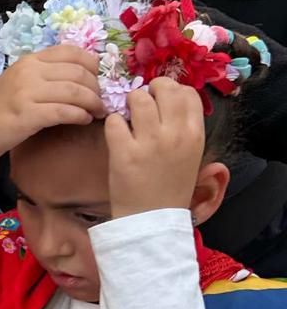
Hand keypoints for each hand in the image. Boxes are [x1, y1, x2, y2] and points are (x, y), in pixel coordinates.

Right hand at [0, 46, 104, 170]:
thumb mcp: (20, 82)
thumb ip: (46, 74)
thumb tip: (84, 76)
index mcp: (30, 60)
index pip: (72, 52)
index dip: (94, 64)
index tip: (101, 79)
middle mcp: (29, 71)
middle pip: (78, 72)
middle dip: (97, 87)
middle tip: (103, 100)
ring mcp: (26, 92)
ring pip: (75, 91)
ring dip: (93, 102)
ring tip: (99, 112)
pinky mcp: (27, 114)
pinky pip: (64, 111)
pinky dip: (80, 115)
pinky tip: (84, 120)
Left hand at [104, 78, 204, 218]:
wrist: (153, 220)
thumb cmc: (171, 187)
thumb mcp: (191, 156)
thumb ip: (184, 128)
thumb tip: (172, 98)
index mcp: (195, 134)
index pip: (188, 93)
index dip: (173, 90)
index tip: (162, 99)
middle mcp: (175, 134)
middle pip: (164, 88)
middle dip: (150, 90)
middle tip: (142, 103)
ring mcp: (149, 142)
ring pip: (138, 98)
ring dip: (130, 104)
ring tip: (129, 118)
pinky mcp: (124, 152)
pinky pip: (115, 120)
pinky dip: (113, 124)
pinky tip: (117, 136)